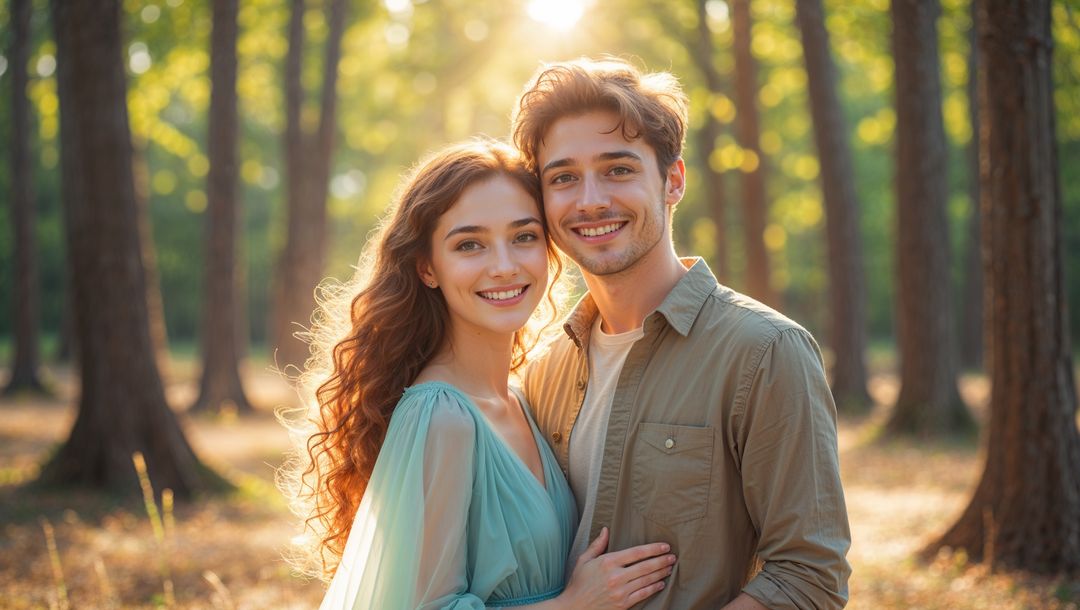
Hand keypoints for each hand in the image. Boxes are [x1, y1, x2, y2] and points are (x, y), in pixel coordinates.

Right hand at [558, 527, 675, 609]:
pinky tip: (660, 583)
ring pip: (647, 580)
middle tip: (672, 557)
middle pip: (645, 566)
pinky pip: (643, 594)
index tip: (664, 546)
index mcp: (607, 562)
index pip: (636, 552)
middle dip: (662, 560)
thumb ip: (597, 545)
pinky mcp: (623, 604)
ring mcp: (620, 591)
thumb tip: (606, 530)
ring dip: (660, 573)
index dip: (653, 549)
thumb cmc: (578, 583)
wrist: (574, 608)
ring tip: (669, 568)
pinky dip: (654, 588)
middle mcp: (615, 576)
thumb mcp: (584, 560)